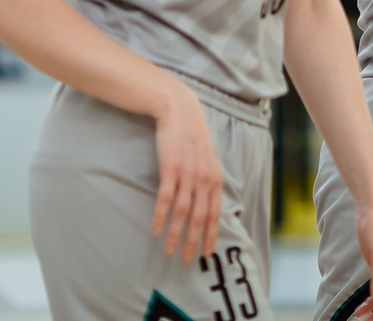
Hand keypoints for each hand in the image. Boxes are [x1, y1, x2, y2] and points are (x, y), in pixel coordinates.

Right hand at [150, 89, 222, 260]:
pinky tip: (156, 230)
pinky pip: (166, 199)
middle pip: (200, 218)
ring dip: (175, 235)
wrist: (180, 111)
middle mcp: (205, 179)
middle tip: (187, 260)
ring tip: (168, 251)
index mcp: (216, 179)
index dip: (211, 236)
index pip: (215, 214)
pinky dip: (161, 217)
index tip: (206, 254)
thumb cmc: (193, 137)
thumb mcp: (208, 160)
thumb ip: (209, 180)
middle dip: (194, 242)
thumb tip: (208, 202)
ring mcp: (188, 174)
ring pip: (183, 213)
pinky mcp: (171, 168)